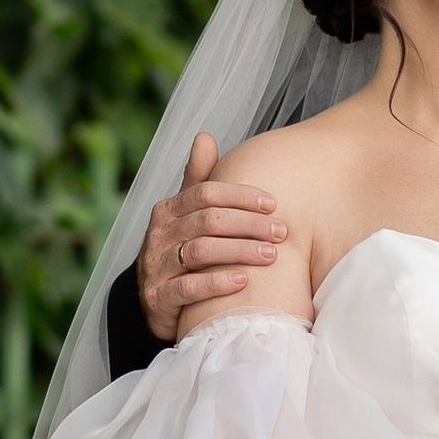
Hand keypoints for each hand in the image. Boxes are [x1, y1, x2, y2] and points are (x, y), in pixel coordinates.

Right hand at [137, 132, 285, 342]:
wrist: (156, 303)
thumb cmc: (181, 252)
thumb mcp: (187, 216)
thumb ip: (198, 180)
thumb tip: (204, 136)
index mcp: (168, 210)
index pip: (205, 193)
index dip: (240, 196)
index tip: (273, 203)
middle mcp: (159, 235)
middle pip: (208, 221)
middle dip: (249, 224)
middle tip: (281, 232)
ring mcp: (156, 266)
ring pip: (201, 251)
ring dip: (240, 251)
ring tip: (271, 255)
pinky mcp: (159, 298)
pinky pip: (189, 287)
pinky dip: (217, 283)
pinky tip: (243, 281)